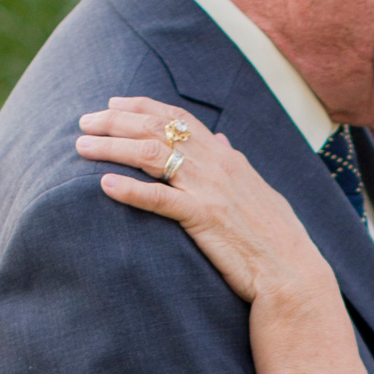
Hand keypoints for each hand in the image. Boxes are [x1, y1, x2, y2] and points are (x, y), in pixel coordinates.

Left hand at [79, 97, 335, 307]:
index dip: (141, 106)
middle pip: (156, 129)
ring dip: (112, 147)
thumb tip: (221, 139)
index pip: (177, 118)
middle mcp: (216, 164)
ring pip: (151, 155)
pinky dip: (132, 190)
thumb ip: (233, 161)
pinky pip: (160, 199)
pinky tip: (105, 185)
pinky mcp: (204, 218)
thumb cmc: (272, 234)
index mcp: (225, 155)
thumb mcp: (254, 188)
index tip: (112, 104)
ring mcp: (209, 190)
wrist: (291, 270)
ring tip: (82, 147)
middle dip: (115, 121)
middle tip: (84, 122)